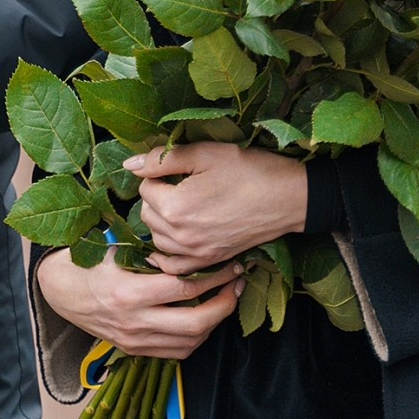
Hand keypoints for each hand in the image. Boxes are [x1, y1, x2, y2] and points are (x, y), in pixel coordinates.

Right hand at [36, 251, 239, 359]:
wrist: (58, 291)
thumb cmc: (87, 263)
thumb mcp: (115, 248)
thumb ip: (150, 250)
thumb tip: (190, 243)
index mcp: (129, 293)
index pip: (185, 288)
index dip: (214, 276)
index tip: (230, 264)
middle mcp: (134, 322)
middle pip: (195, 322)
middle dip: (224, 303)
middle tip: (236, 284)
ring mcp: (135, 340)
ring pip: (189, 341)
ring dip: (214, 322)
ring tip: (226, 300)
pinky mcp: (134, 350)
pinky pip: (175, 352)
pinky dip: (196, 338)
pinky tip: (204, 319)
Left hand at [126, 142, 307, 274]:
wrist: (288, 198)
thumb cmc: (249, 170)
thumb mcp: (205, 154)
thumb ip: (163, 159)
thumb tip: (129, 164)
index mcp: (175, 207)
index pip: (144, 188)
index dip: (158, 174)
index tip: (179, 168)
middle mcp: (181, 236)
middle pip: (147, 215)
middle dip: (158, 197)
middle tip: (181, 183)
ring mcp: (196, 253)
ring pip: (158, 238)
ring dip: (163, 221)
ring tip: (183, 204)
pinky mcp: (210, 260)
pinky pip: (175, 265)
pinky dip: (170, 251)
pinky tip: (178, 236)